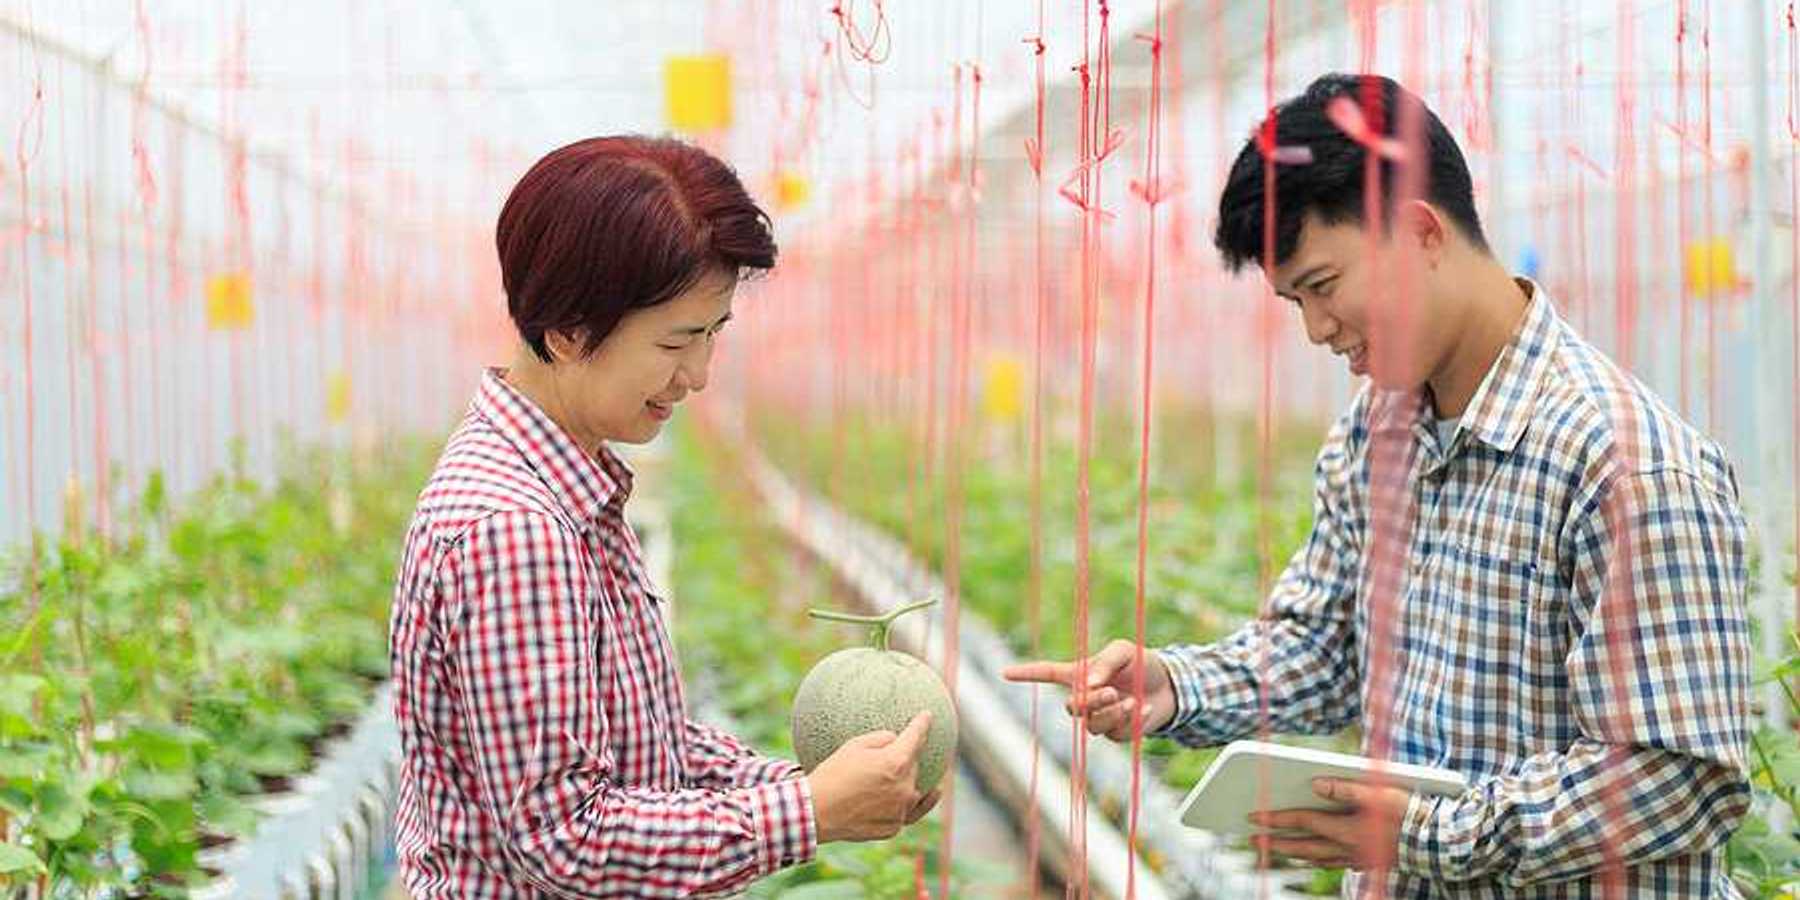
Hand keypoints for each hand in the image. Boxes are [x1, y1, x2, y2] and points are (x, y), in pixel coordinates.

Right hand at [806, 712, 938, 842]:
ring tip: (916, 774)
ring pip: (914, 791)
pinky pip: (905, 812)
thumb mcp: (852, 746)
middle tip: (899, 752)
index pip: (916, 737)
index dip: (922, 724)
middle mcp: (904, 788)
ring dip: (910, 782)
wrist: (816, 813)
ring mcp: (900, 810)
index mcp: (896, 763)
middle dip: (909, 757)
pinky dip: (907, 803)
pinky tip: (924, 796)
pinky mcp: (894, 827)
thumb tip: (896, 738)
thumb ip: (881, 739)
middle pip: (914, 766)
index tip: (927, 715)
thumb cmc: (831, 775)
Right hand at [1001, 639, 1175, 740]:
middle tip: (1111, 692)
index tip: (1004, 672)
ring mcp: (1099, 717)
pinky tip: (1144, 708)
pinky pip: (1114, 733)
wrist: (1171, 686)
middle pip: (1072, 708)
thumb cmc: (1142, 663)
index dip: (1026, 673)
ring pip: (1092, 725)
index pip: (1046, 674)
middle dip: (1091, 702)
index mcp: (1079, 674)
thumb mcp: (1124, 651)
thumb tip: (1088, 685)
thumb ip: (1104, 662)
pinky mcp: (1116, 732)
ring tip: (1132, 701)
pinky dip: (1130, 720)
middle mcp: (1085, 698)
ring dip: (1112, 713)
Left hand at [1246, 778, 1412, 870]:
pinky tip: (1316, 856)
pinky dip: (1319, 859)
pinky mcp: (1369, 861)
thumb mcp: (1379, 792)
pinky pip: (1335, 863)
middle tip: (1253, 840)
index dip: (1276, 818)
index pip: (1304, 821)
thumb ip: (1346, 787)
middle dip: (1276, 843)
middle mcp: (1348, 848)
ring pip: (1317, 858)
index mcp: (1348, 829)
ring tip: (1277, 848)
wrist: (1441, 843)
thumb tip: (1315, 782)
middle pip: (1303, 847)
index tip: (1254, 816)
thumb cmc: (1412, 812)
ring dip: (1295, 853)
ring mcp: (1358, 858)